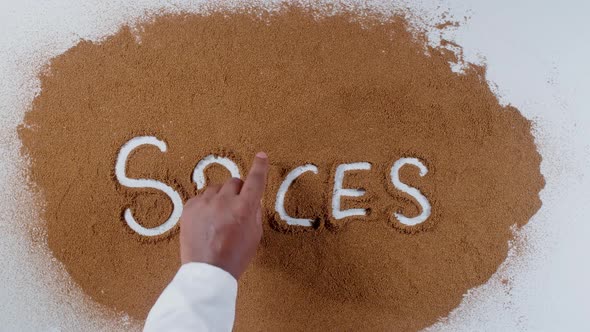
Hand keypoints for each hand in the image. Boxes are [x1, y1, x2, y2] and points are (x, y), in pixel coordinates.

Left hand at [180, 152, 268, 278]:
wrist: (207, 272)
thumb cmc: (235, 256)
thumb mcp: (254, 235)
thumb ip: (254, 212)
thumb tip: (251, 198)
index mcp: (244, 209)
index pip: (255, 181)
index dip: (259, 167)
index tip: (261, 156)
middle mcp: (224, 201)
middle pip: (234, 182)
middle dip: (237, 192)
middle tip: (235, 207)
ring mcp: (204, 203)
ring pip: (216, 189)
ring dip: (220, 198)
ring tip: (218, 218)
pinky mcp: (189, 208)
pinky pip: (201, 197)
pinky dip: (206, 205)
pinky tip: (206, 222)